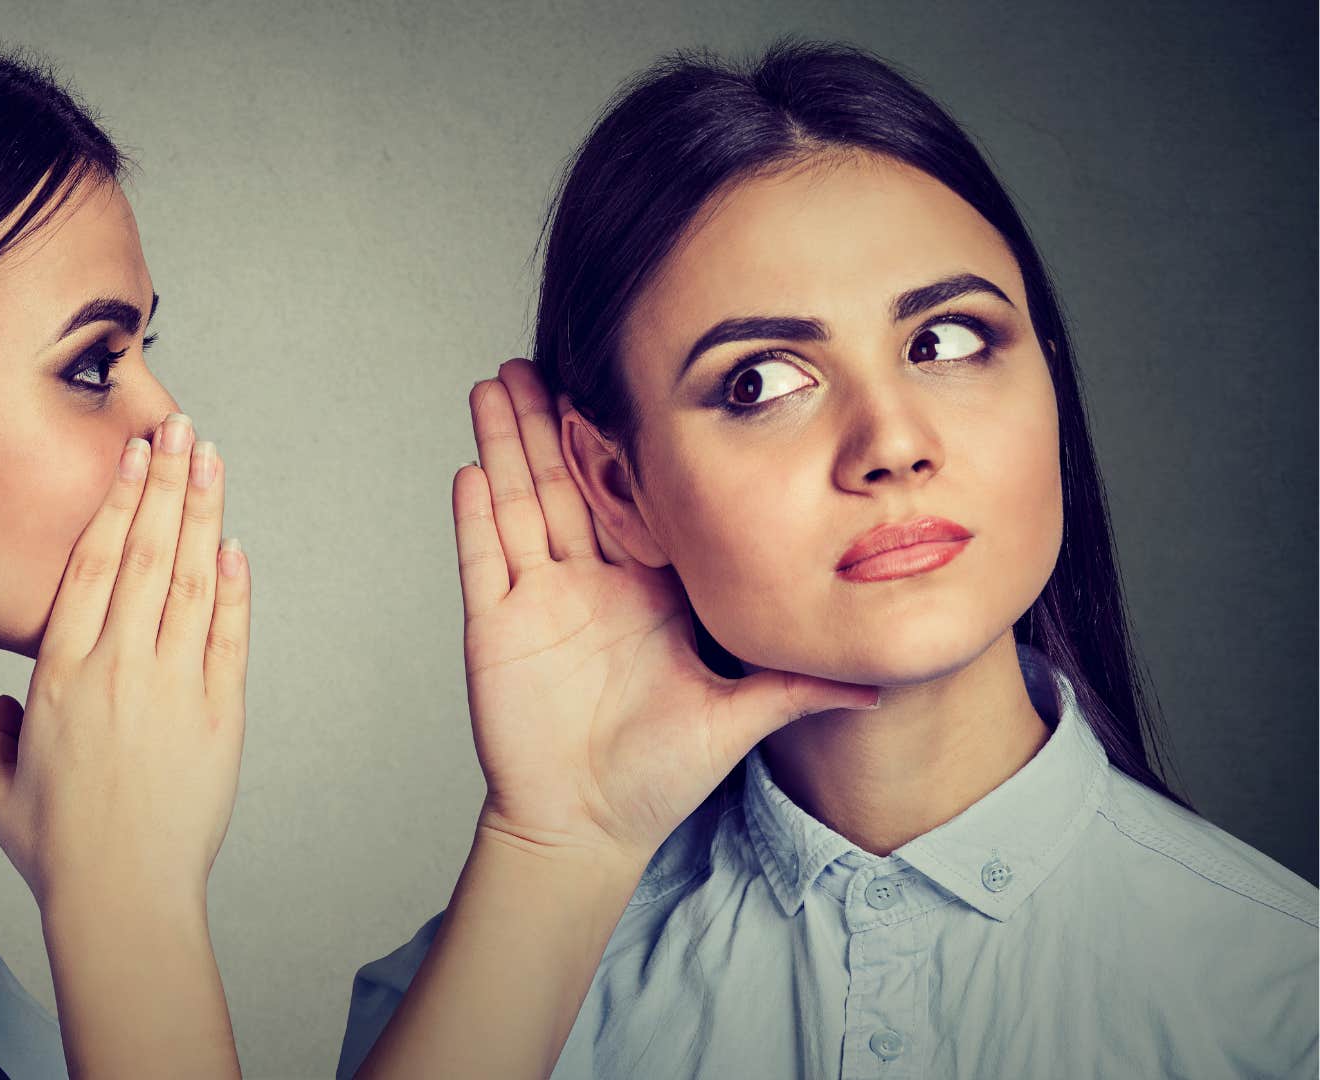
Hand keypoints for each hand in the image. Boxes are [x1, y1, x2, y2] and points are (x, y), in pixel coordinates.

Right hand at [0, 412, 250, 906]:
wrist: (122, 896)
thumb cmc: (59, 850)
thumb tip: (4, 710)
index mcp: (59, 673)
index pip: (91, 564)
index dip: (114, 501)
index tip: (129, 456)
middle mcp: (117, 666)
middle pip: (144, 551)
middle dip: (164, 481)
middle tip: (179, 428)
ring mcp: (174, 686)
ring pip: (189, 579)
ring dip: (202, 513)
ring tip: (211, 459)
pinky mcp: (220, 715)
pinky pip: (229, 635)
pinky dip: (233, 587)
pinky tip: (234, 545)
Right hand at [455, 359, 875, 868]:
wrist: (589, 826)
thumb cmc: (657, 775)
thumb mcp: (739, 717)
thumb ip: (798, 686)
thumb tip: (879, 678)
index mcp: (642, 590)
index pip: (630, 499)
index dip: (620, 444)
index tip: (620, 384)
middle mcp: (586, 584)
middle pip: (563, 483)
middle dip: (546, 420)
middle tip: (535, 355)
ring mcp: (537, 603)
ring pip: (517, 505)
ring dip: (504, 445)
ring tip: (493, 383)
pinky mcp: (496, 631)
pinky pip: (483, 563)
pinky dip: (475, 518)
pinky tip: (471, 468)